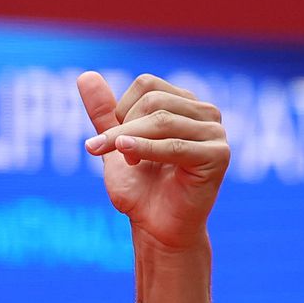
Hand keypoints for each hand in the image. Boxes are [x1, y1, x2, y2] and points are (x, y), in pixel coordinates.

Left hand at [79, 72, 229, 249]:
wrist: (156, 227)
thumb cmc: (139, 188)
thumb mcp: (115, 144)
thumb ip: (103, 111)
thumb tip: (85, 75)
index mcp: (184, 104)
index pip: (146, 85)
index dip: (122, 111)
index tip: (119, 141)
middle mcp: (205, 113)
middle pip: (152, 101)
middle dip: (123, 128)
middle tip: (120, 154)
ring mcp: (215, 133)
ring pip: (161, 121)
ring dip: (128, 141)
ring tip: (125, 160)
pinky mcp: (219, 156)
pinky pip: (173, 145)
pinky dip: (145, 149)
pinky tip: (126, 155)